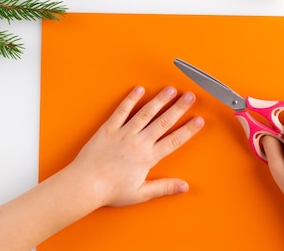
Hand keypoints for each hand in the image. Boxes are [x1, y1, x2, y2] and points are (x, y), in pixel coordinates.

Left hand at [67, 85, 204, 207]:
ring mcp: (123, 133)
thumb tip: (184, 186)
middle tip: (190, 96)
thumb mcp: (140, 194)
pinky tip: (139, 89)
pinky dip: (130, 99)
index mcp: (148, 158)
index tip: (199, 120)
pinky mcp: (108, 128)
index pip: (173, 141)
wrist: (85, 184)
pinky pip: (121, 111)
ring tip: (170, 89)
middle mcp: (138, 142)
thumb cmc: (110, 191)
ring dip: (159, 100)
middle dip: (179, 108)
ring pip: (145, 113)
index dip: (188, 130)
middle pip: (163, 122)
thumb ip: (164, 188)